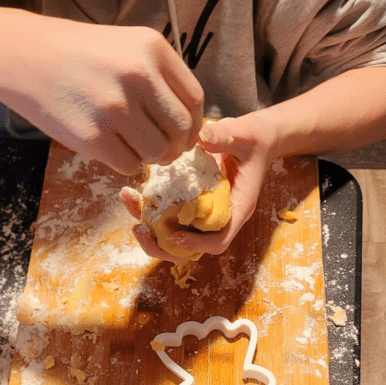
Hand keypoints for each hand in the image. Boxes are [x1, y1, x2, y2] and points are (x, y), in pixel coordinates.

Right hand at [0, 15, 204, 174]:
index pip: (194, 99)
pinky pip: (129, 165)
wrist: (22, 56)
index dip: (194, 125)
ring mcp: (115, 108)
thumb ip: (158, 77)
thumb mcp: (125, 45)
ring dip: (151, 158)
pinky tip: (112, 148)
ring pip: (157, 152)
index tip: (184, 135)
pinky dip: (126, 163)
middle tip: (162, 151)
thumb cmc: (76, 53)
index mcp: (152, 49)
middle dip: (176, 147)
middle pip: (181, 130)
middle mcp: (138, 76)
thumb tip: (186, 123)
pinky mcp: (93, 137)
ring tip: (134, 147)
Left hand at [119, 111, 278, 261]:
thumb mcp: (243, 134)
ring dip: (148, 228)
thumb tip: (201, 137)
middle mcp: (218, 217)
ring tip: (129, 203)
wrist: (256, 137)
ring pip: (173, 236)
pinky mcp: (189, 204)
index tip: (173, 233)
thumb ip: (223, 136)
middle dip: (161, 246)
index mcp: (237, 208)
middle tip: (139, 229)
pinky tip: (132, 192)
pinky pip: (167, 216)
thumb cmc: (254, 138)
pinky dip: (147, 209)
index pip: (218, 240)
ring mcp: (202, 213)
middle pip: (189, 250)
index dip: (195, 243)